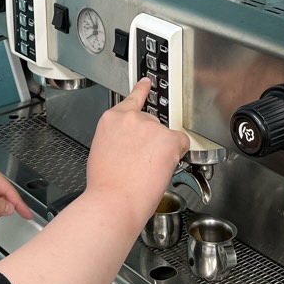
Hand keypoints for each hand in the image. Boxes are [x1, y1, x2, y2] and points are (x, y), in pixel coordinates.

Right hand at [84, 78, 189, 229]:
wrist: (114, 200)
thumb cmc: (105, 185)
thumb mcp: (101, 151)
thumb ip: (116, 139)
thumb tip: (127, 145)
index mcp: (112, 119)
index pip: (131, 98)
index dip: (141, 90)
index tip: (146, 82)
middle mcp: (131, 118)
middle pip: (152, 124)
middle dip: (151, 141)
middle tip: (141, 163)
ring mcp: (151, 126)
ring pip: (166, 136)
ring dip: (162, 150)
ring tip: (146, 170)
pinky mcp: (168, 138)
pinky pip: (181, 143)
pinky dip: (177, 154)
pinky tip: (163, 166)